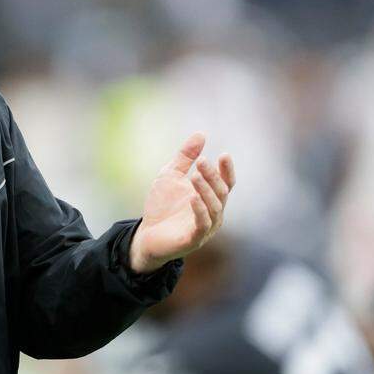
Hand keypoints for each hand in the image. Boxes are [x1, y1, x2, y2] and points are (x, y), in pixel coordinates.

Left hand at [128, 133, 234, 273]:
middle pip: (221, 192)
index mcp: (210, 197)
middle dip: (212, 176)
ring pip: (214, 207)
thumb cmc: (162, 205)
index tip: (224, 154)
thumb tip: (200, 134)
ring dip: (206, 190)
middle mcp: (213, 212)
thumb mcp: (170, 175)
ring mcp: (205, 227)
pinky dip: (200, 210)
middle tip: (202, 161)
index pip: (226, 182)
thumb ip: (185, 157)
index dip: (227, 170)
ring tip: (195, 175)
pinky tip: (192, 198)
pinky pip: (202, 224)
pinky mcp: (193, 239)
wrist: (146, 234)